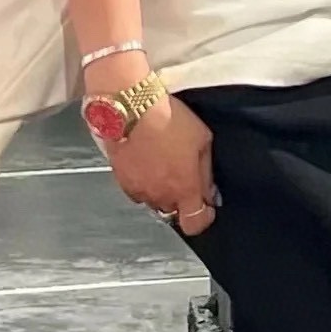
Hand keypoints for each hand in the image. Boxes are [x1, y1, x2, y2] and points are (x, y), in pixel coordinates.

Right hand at [86, 54, 216, 236]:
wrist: (130, 107)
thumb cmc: (168, 119)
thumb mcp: (202, 140)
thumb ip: (206, 173)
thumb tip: (208, 191)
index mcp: (185, 190)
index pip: (195, 224)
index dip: (203, 217)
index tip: (206, 206)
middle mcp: (161, 197)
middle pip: (174, 210)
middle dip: (181, 196)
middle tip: (182, 172)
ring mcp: (139, 191)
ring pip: (154, 200)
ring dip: (160, 189)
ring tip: (161, 163)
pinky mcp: (121, 181)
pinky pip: (136, 189)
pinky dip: (142, 181)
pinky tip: (145, 161)